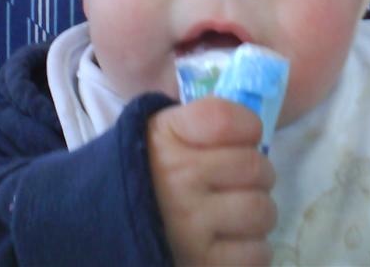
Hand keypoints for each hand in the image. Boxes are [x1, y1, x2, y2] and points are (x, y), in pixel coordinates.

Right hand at [147, 97, 276, 265]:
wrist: (107, 226)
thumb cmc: (149, 172)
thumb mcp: (164, 132)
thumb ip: (205, 118)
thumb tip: (254, 125)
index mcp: (167, 139)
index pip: (225, 119)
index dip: (247, 126)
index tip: (242, 138)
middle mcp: (177, 179)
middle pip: (255, 166)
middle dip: (258, 174)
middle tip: (240, 181)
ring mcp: (189, 225)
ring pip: (261, 210)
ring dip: (258, 213)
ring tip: (238, 213)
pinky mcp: (201, 264)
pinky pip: (256, 253)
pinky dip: (253, 249)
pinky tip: (232, 241)